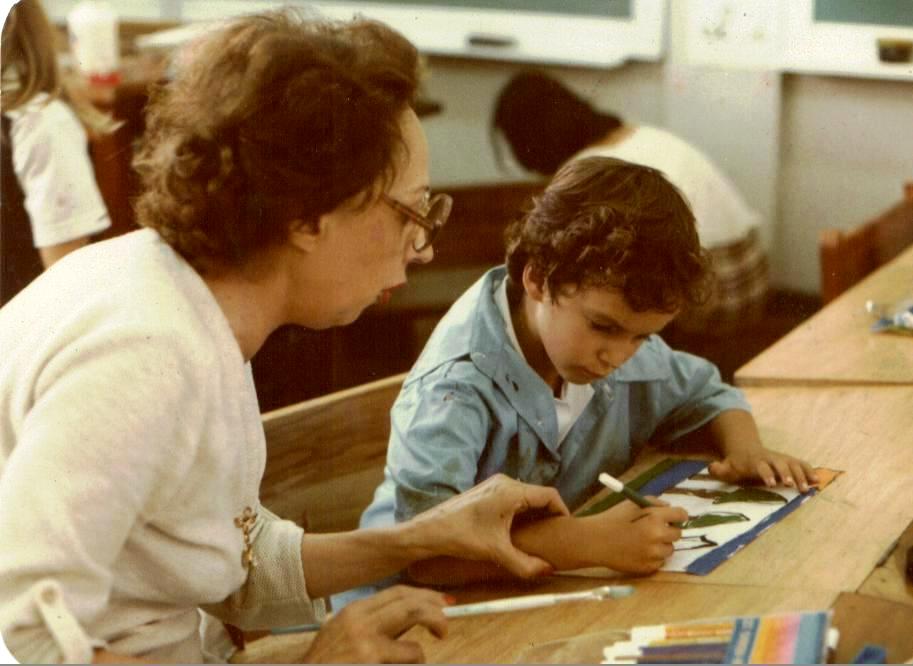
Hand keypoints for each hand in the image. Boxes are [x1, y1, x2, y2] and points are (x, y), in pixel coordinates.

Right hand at [304, 585, 448, 662]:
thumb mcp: (345, 631)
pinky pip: (407, 658)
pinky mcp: (369, 660)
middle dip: (435, 613)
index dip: (425, 595)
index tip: (442, 602)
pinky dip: (412, 663)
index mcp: (355, 610)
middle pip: (410, 605)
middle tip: (444, 628)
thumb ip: (375, 622)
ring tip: (414, 661)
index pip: (398, 593)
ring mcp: (364, 642)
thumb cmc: (328, 660)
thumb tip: (413, 614)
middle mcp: (360, 621)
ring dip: (420, 654)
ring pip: (412, 638)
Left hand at [407, 474, 568, 578]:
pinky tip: (519, 531)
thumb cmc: (461, 537)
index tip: (566, 529)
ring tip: (539, 535)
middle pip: (538, 494)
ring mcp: (494, 485)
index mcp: (511, 491)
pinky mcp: (487, 491)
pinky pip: (513, 498)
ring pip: (525, 496)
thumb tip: (548, 570)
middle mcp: (505, 482)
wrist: (429, 531)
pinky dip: (521, 511)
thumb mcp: (496, 552)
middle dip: (549, 514)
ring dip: (535, 513)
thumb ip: (525, 564)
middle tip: (555, 535)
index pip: (549, 495)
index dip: (562, 511)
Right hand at [575, 498, 687, 573]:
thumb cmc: (612, 519)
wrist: (595, 542)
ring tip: (643, 541)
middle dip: (669, 530)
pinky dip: (653, 557)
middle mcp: (658, 537)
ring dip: (661, 545)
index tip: (673, 518)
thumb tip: (669, 508)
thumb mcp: (632, 504)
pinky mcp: (648, 567)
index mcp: (654, 518)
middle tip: (655, 529)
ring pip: (669, 549)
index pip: (681, 515)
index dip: (678, 515)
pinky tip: (638, 551)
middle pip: (678, 534)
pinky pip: (660, 561)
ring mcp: (654, 554)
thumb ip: (653, 503)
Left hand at [709, 446, 817, 491]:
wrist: (746, 448)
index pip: (761, 467)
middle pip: (780, 464)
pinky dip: (809, 471)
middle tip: (791, 485)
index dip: (766, 474)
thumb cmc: (736, 463)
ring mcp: (780, 459)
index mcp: (754, 461)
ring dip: (801, 475)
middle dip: (786, 473)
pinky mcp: (789, 461)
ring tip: (807, 488)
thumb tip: (711, 468)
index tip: (771, 484)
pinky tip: (817, 482)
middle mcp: (769, 458)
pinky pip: (801, 464)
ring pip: (793, 464)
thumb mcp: (725, 465)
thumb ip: (719, 468)